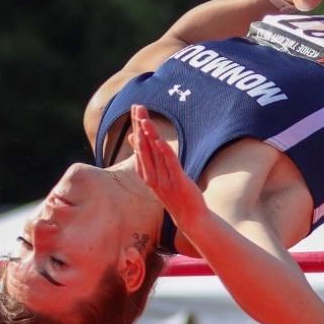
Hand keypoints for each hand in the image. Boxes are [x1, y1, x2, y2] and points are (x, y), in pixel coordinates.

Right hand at [130, 105, 208, 230]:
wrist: (190, 217)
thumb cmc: (174, 194)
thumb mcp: (157, 174)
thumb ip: (146, 156)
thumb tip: (133, 137)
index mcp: (146, 172)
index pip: (139, 145)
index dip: (136, 126)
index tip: (134, 108)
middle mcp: (151, 175)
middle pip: (143, 146)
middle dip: (139, 125)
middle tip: (136, 106)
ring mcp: (163, 180)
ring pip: (154, 153)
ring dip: (149, 135)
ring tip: (144, 118)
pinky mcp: (177, 182)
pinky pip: (170, 165)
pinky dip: (164, 152)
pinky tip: (159, 141)